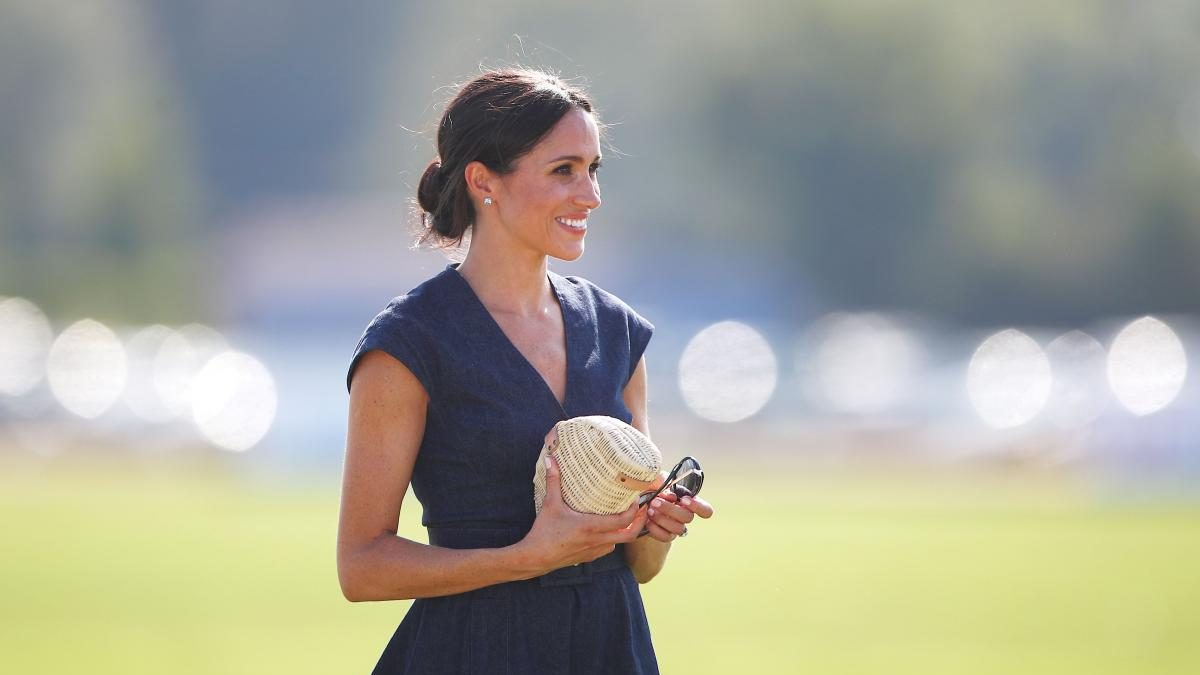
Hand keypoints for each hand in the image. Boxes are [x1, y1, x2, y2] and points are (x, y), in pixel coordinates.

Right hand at [516, 455, 647, 575]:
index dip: (635, 510)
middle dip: (640, 522)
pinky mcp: (589, 557)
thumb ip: (553, 481)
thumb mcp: (550, 504)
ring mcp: (594, 551)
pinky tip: (607, 529)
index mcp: (591, 526)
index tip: (636, 499)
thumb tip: (550, 459)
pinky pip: (608, 548)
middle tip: (642, 509)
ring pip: (620, 542)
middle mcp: (597, 540)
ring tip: (626, 517)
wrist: (535, 558)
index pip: (623, 521)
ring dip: (626, 531)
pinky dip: (613, 539)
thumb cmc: (544, 532)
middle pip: (630, 535)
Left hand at [641, 472, 713, 542]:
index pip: (706, 509)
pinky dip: (655, 529)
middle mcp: (685, 516)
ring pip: (678, 528)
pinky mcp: (666, 536)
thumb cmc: (652, 492)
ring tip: (650, 510)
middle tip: (655, 502)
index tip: (684, 500)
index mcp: (688, 502)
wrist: (640, 506)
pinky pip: (665, 537)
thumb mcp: (656, 482)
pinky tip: (648, 521)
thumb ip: (661, 478)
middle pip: (688, 517)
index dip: (698, 506)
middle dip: (670, 509)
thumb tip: (665, 480)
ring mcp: (677, 527)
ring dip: (662, 519)